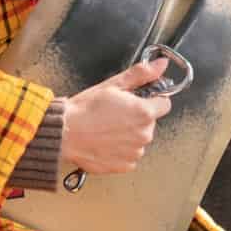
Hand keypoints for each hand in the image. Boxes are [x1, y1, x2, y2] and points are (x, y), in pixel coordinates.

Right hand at [61, 60, 172, 176]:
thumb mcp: (113, 85)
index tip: (137, 99)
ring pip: (139, 139)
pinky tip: (106, 141)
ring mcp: (135, 152)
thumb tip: (161, 64)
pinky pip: (130, 154)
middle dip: (137, 117)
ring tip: (107, 128)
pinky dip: (121, 149)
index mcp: (144, 112)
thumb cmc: (85, 109)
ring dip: (129, 134)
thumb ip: (141, 74)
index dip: (151, 99)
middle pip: (150, 122)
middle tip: (115, 113)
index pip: (164, 103)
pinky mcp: (125, 165)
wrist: (65, 132)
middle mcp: (144, 134)